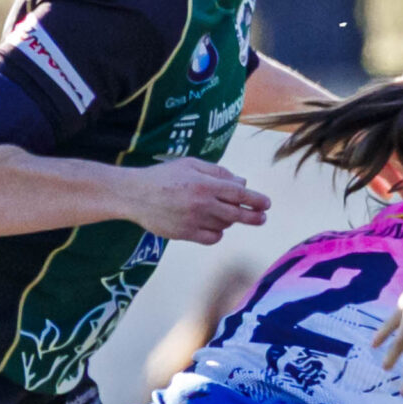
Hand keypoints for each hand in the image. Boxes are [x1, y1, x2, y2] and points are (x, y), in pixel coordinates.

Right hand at [127, 159, 269, 243]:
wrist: (135, 195)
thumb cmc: (164, 176)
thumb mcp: (191, 165)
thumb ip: (218, 172)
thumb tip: (242, 183)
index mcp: (205, 184)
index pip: (239, 194)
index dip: (256, 200)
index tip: (267, 204)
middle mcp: (202, 204)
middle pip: (237, 214)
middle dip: (254, 216)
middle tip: (262, 217)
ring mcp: (194, 221)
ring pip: (224, 225)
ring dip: (229, 220)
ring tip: (224, 212)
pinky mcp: (186, 234)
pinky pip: (212, 238)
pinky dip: (217, 233)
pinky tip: (213, 225)